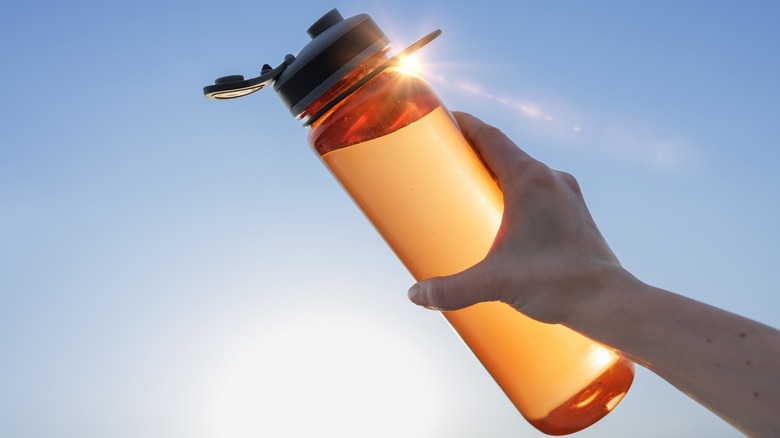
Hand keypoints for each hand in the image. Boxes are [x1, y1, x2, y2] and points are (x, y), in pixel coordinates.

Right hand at [408, 111, 629, 323]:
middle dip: (473, 151)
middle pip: (504, 151)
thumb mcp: (494, 284)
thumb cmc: (556, 284)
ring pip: (524, 170)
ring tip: (472, 188)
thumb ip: (451, 290)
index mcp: (529, 179)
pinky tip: (506, 216)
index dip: (463, 124)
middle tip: (445, 161)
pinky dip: (517, 191)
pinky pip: (540, 190)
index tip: (442, 121)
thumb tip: (416, 295)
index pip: (490, 136)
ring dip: (497, 172)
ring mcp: (567, 194)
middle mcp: (551, 178)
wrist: (608, 301)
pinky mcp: (575, 213)